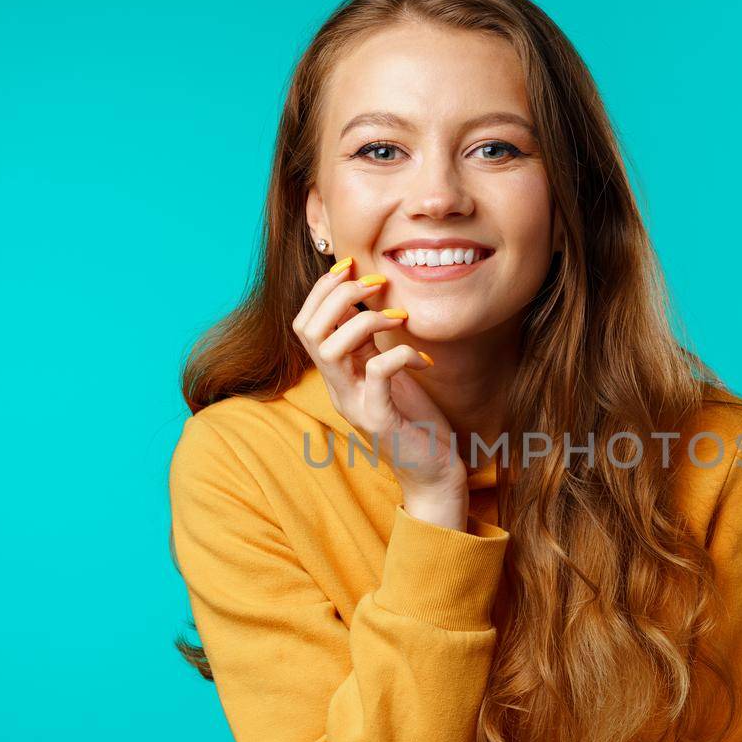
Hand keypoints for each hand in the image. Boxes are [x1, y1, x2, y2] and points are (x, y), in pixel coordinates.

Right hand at [292, 257, 468, 520]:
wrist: (435, 473)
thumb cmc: (416, 422)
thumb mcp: (389, 374)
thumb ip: (372, 345)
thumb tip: (370, 301)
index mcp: (337, 375)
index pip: (306, 324)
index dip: (322, 290)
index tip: (350, 267)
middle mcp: (338, 390)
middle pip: (308, 331)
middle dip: (337, 296)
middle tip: (375, 286)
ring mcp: (355, 406)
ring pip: (330, 349)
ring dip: (365, 321)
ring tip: (399, 319)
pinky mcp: (379, 420)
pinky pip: (376, 374)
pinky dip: (400, 355)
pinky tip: (424, 360)